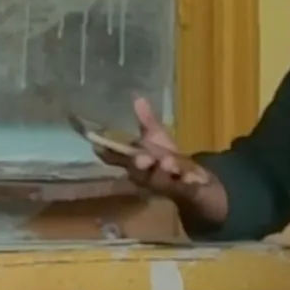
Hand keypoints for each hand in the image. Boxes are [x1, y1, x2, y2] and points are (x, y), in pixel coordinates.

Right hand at [101, 96, 216, 203]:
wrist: (192, 181)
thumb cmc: (167, 159)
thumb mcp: (157, 137)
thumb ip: (146, 120)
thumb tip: (137, 96)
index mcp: (134, 162)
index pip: (117, 158)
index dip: (107, 154)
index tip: (98, 147)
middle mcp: (145, 176)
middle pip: (137, 172)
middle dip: (138, 164)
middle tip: (140, 157)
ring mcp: (164, 186)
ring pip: (160, 181)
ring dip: (163, 171)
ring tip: (168, 161)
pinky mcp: (184, 193)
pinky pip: (185, 189)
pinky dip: (187, 182)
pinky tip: (192, 177)